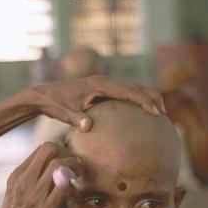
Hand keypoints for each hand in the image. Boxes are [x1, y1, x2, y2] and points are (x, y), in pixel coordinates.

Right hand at [0, 143, 81, 207]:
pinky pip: (64, 186)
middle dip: (67, 153)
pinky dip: (73, 183)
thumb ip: (30, 181)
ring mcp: (34, 195)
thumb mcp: (15, 194)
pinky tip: (75, 190)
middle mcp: (24, 181)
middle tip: (75, 165)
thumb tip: (51, 171)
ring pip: (58, 163)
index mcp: (17, 176)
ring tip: (78, 175)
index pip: (41, 149)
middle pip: (49, 148)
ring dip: (74, 166)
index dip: (60, 151)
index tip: (67, 162)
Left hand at [23, 75, 163, 131]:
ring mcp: (102, 83)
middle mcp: (103, 81)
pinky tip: (139, 113)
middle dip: (151, 97)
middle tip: (164, 113)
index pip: (128, 91)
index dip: (144, 101)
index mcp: (99, 85)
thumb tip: (88, 126)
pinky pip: (122, 93)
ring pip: (130, 88)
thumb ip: (77, 119)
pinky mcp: (100, 89)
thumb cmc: (54, 104)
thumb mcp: (64, 113)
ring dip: (145, 97)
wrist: (43, 94)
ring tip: (159, 112)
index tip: (157, 112)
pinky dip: (134, 100)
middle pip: (134, 86)